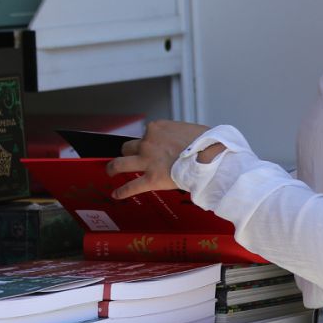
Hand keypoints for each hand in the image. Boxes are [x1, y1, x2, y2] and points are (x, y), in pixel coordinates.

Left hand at [105, 120, 220, 199]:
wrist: (211, 157)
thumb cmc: (207, 143)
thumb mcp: (191, 130)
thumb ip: (180, 135)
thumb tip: (184, 142)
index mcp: (158, 128)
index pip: (147, 134)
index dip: (150, 142)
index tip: (155, 147)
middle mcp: (148, 142)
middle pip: (130, 146)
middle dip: (130, 152)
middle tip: (130, 157)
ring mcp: (147, 161)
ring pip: (121, 163)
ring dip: (113, 167)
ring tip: (111, 172)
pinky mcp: (151, 178)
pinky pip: (131, 186)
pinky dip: (122, 191)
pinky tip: (116, 194)